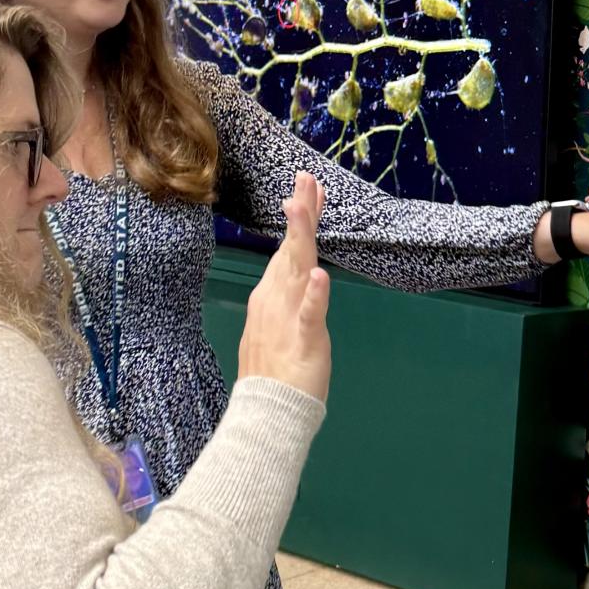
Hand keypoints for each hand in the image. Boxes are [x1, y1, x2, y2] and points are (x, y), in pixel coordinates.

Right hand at [240, 172, 330, 400]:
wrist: (268, 410)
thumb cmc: (276, 372)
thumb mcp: (278, 322)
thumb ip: (289, 295)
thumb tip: (301, 271)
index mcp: (272, 294)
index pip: (289, 247)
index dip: (300, 217)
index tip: (307, 187)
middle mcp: (277, 298)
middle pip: (292, 248)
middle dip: (300, 213)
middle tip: (306, 178)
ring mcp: (287, 316)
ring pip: (297, 270)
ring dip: (301, 238)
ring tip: (303, 207)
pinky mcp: (303, 339)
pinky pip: (309, 314)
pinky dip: (315, 295)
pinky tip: (320, 275)